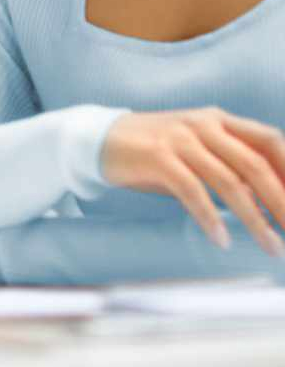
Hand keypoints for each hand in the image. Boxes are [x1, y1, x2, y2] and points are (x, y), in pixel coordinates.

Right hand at [102, 108, 284, 255]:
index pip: (270, 140)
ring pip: (228, 180)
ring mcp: (179, 138)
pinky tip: (221, 239)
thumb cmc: (156, 150)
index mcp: (218, 119)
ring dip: (255, 219)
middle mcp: (203, 124)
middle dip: (283, 202)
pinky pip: (192, 190)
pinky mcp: (157, 156)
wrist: (101, 137)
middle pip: (255, 164)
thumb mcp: (198, 151)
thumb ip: (231, 169)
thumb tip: (270, 204)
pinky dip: (211, 217)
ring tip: (272, 246)